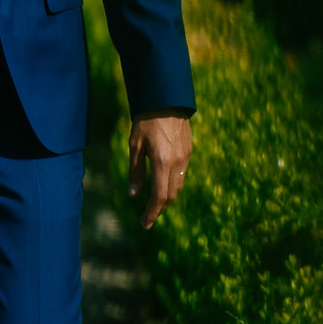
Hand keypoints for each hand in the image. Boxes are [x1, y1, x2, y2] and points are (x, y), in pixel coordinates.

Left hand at [126, 113, 192, 227]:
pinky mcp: (189, 152)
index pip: (159, 196)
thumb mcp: (135, 146)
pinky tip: (163, 186)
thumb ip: (135, 172)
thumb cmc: (146, 121)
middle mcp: (177, 163)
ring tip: (154, 205)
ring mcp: (185, 158)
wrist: (166, 100)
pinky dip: (173, 186)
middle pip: (170, 196)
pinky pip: (182, 175)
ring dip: (167, 198)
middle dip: (159, 209)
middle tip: (147, 219)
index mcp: (162, 162)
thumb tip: (133, 195)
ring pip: (178, 187)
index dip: (152, 213)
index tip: (145, 224)